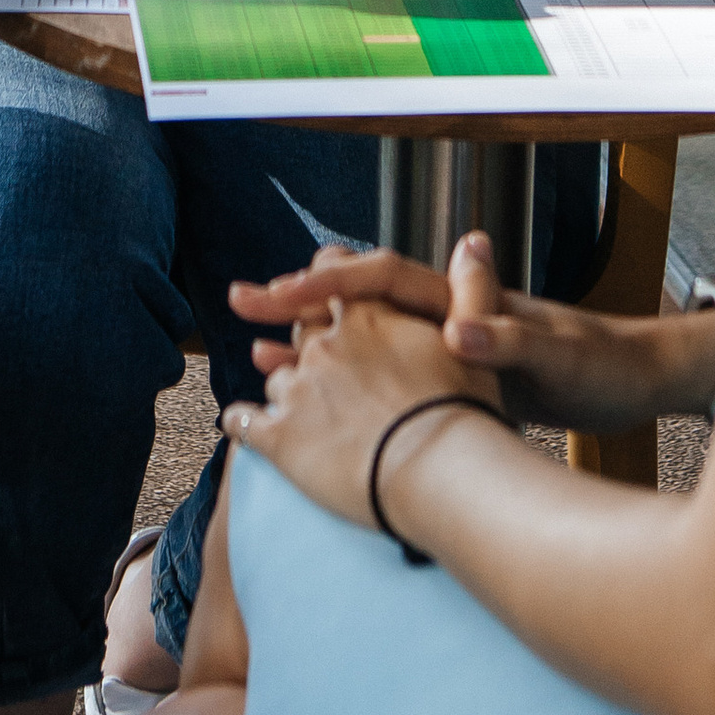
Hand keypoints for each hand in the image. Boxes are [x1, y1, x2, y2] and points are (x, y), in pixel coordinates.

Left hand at [220, 286, 495, 536]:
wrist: (441, 473)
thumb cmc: (465, 412)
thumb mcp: (474, 338)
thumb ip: (470, 289)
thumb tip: (475, 241)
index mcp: (367, 317)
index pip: (334, 283)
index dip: (322, 282)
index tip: (308, 284)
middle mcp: (325, 346)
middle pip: (304, 332)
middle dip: (301, 337)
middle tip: (291, 340)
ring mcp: (298, 390)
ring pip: (277, 378)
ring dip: (279, 382)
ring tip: (283, 395)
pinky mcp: (281, 438)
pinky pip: (246, 422)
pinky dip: (241, 421)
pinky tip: (239, 424)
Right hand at [233, 234, 714, 432]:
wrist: (636, 383)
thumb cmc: (601, 364)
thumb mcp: (556, 356)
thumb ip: (506, 340)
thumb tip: (461, 331)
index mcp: (462, 298)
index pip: (380, 275)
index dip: (328, 282)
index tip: (280, 292)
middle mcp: (444, 314)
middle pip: (356, 297)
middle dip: (299, 301)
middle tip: (241, 305)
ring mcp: (445, 346)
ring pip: (362, 335)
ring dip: (313, 341)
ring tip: (257, 354)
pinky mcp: (452, 382)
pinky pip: (383, 372)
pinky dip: (347, 380)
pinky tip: (322, 402)